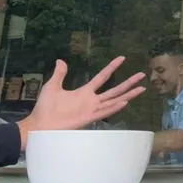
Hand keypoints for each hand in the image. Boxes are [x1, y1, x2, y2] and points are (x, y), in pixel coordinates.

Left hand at [17, 57, 145, 147]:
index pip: (102, 77)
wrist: (40, 124)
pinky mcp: (88, 118)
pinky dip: (114, 107)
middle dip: (129, 82)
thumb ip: (59, 74)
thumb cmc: (45, 107)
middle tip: (142, 74)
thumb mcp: (52, 86)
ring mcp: (91, 110)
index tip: (122, 58)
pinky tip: (125, 102)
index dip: (112, 67)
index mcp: (84, 92)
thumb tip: (61, 60)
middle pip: (114, 90)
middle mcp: (91, 100)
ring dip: (128, 94)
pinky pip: (104, 111)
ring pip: (114, 100)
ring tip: (142, 88)